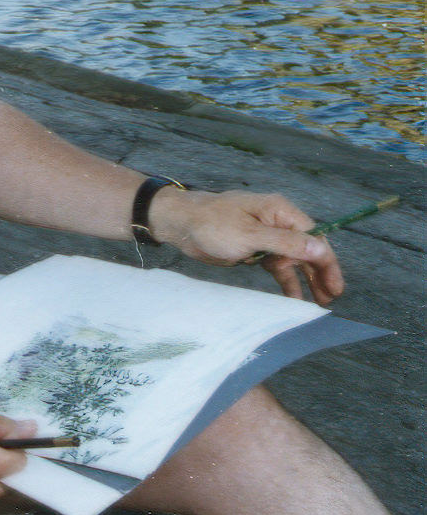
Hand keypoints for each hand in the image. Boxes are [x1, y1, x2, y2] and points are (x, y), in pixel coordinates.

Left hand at [147, 186, 344, 305]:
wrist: (181, 224)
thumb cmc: (212, 223)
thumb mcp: (250, 236)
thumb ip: (285, 243)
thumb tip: (319, 249)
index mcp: (280, 212)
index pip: (313, 237)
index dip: (326, 261)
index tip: (334, 285)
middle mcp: (277, 223)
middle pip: (307, 250)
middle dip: (320, 273)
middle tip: (331, 297)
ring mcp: (266, 237)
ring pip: (294, 261)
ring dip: (307, 280)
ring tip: (320, 303)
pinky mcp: (254, 250)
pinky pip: (277, 267)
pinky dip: (286, 281)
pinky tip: (294, 299)